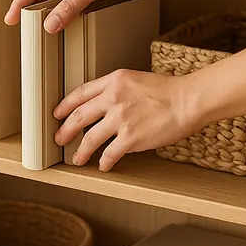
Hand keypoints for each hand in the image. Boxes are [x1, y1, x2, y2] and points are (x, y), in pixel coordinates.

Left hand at [54, 69, 204, 171]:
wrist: (188, 101)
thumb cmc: (169, 91)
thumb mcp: (136, 79)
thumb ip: (118, 89)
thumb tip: (103, 104)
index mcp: (114, 80)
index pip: (80, 93)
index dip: (65, 105)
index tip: (58, 114)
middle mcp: (113, 98)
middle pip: (78, 116)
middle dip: (65, 130)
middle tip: (59, 139)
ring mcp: (120, 119)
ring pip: (89, 138)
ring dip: (81, 151)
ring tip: (77, 158)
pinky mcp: (130, 138)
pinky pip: (109, 153)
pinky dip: (104, 162)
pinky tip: (103, 166)